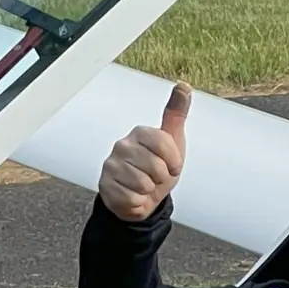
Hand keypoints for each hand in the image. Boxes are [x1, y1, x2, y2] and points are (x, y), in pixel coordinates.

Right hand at [97, 80, 190, 221]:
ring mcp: (111, 165)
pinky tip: (134, 195)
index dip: (174, 161)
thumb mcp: (173, 142)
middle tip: (155, 178)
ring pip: (143, 183)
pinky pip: (131, 198)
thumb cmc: (158, 168)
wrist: (142, 197)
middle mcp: (122, 145)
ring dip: (149, 191)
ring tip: (144, 186)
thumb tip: (183, 85)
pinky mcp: (105, 185)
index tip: (173, 166)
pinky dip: (138, 202)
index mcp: (140, 133)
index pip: (165, 144)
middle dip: (161, 178)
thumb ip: (177, 114)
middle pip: (155, 166)